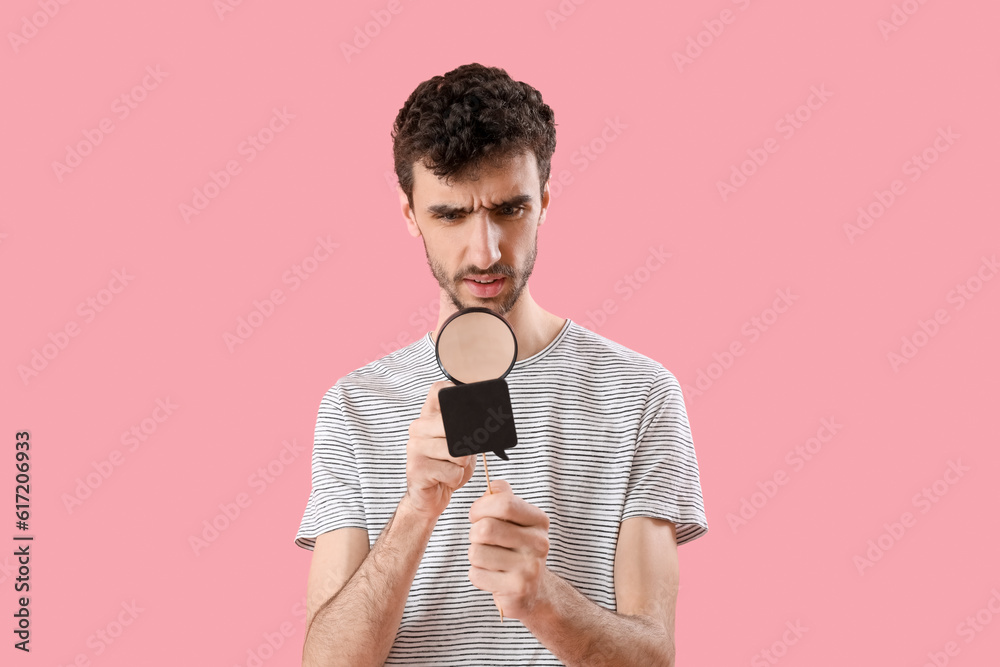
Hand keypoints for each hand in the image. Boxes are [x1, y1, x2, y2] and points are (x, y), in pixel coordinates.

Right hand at [404, 381, 476, 519]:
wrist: (428, 497)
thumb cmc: (446, 468)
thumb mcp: (461, 444)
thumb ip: (466, 431)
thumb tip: (482, 426)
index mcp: (428, 417)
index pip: (439, 390)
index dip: (456, 393)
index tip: (467, 411)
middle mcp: (418, 428)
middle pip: (455, 425)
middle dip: (467, 445)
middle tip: (461, 454)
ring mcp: (415, 447)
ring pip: (458, 452)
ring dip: (461, 465)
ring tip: (451, 468)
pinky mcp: (417, 468)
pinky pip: (452, 471)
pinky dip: (455, 479)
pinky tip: (444, 479)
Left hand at [468, 479, 550, 619]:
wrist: (533, 590)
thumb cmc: (516, 548)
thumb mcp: (515, 520)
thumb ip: (503, 498)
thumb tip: (493, 486)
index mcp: (539, 520)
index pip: (504, 503)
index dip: (481, 507)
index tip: (476, 515)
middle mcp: (539, 543)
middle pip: (486, 529)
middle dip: (474, 533)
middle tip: (480, 539)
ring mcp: (530, 568)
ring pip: (477, 552)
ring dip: (475, 555)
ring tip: (488, 558)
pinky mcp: (518, 589)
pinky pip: (476, 575)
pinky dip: (477, 574)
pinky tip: (492, 576)